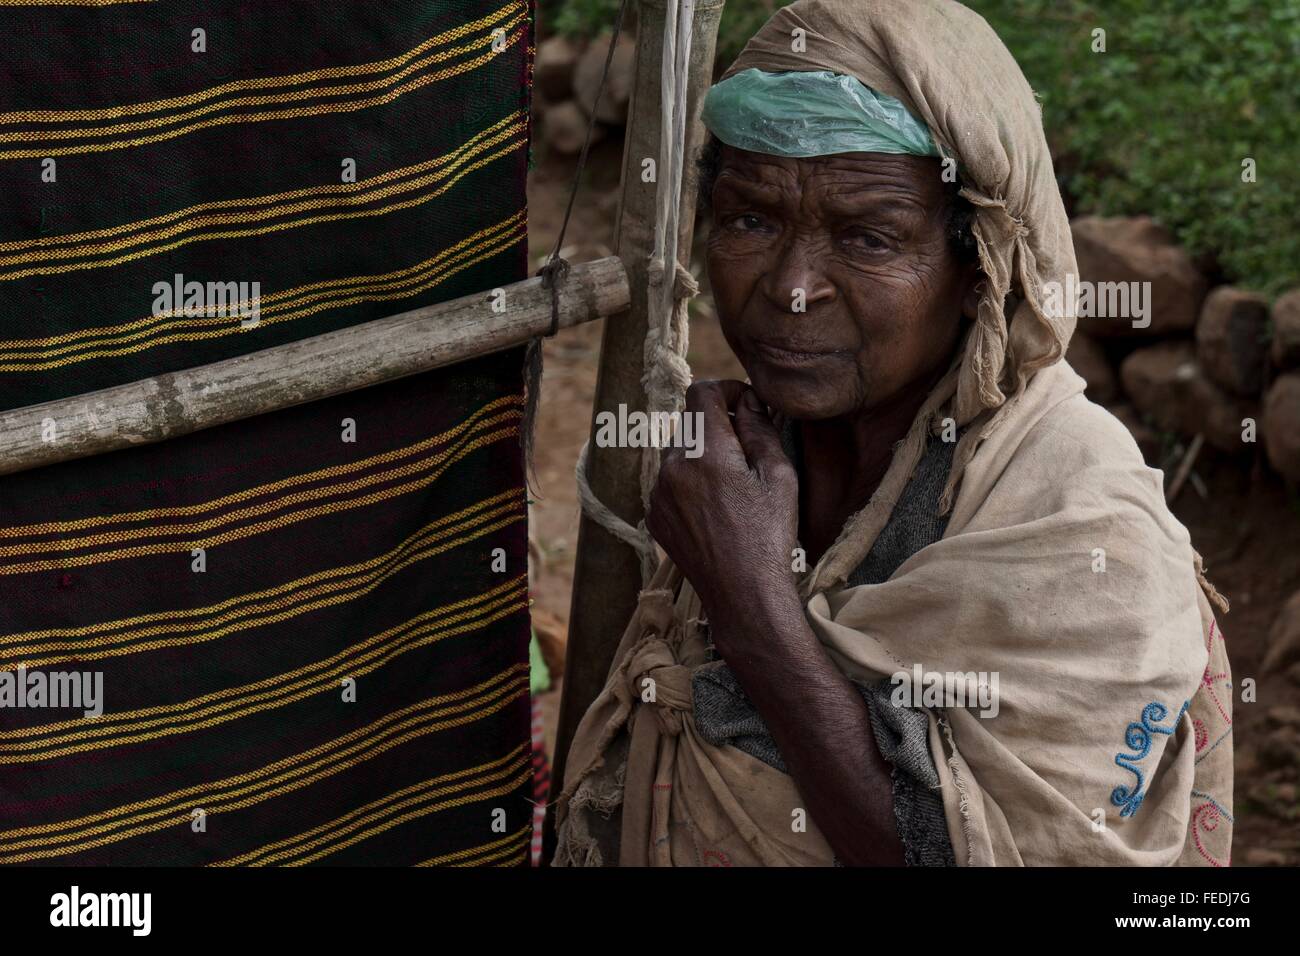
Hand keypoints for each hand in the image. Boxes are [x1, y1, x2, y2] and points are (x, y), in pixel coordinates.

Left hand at [646, 380, 799, 626]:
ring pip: (678, 451)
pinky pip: (669, 481)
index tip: (746, 404)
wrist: (743, 595)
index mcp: (706, 453)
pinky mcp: (654, 515)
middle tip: (747, 449)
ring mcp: (658, 493)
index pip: (702, 392)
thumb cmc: (769, 536)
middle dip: (717, 425)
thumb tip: (748, 400)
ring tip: (732, 486)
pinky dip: (688, 482)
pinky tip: (715, 508)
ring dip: (702, 454)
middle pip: (690, 421)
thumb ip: (760, 429)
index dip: (727, 389)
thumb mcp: (779, 477)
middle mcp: (673, 468)